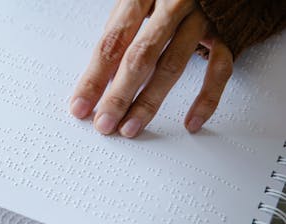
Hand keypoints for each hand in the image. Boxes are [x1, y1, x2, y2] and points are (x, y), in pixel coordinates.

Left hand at [70, 0, 232, 137]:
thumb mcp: (139, 0)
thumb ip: (120, 33)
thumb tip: (98, 79)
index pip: (113, 42)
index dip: (94, 77)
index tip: (80, 105)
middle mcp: (173, 4)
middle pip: (140, 56)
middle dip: (119, 95)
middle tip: (104, 123)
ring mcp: (202, 18)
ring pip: (173, 65)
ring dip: (149, 102)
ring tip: (131, 126)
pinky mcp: (228, 32)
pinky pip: (219, 69)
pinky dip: (207, 98)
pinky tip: (191, 122)